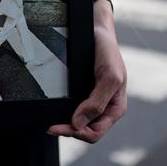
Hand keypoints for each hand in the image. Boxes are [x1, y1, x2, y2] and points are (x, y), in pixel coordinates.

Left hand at [48, 0, 125, 142]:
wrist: (97, 32)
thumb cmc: (108, 52)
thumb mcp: (109, 77)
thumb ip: (97, 103)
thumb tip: (78, 124)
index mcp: (115, 108)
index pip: (96, 132)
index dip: (78, 133)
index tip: (59, 126)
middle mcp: (104, 107)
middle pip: (85, 131)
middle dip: (69, 130)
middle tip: (50, 126)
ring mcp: (93, 101)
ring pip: (78, 123)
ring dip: (65, 124)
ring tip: (50, 122)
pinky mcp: (83, 93)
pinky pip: (73, 110)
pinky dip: (64, 113)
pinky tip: (55, 110)